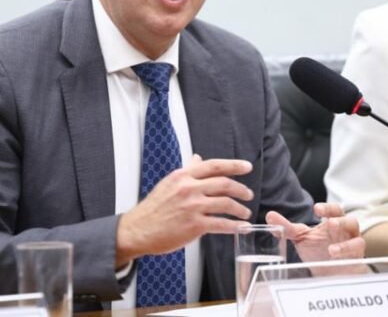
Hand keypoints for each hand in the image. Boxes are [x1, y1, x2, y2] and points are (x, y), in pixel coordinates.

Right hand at [116, 154, 253, 266]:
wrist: (139, 229)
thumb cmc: (154, 207)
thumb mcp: (169, 183)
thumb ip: (186, 170)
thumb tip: (197, 159)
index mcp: (183, 176)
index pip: (214, 166)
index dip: (234, 165)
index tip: (247, 167)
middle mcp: (189, 188)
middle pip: (224, 184)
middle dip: (241, 189)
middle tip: (248, 194)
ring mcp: (192, 207)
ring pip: (225, 203)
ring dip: (240, 209)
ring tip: (245, 212)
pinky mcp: (194, 225)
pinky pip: (220, 224)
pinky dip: (234, 226)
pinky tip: (240, 227)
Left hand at [265, 202, 364, 261]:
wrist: (330, 275)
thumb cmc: (318, 251)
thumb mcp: (301, 238)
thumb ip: (287, 228)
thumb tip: (269, 216)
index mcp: (332, 222)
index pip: (333, 210)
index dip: (327, 208)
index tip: (316, 209)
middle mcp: (345, 231)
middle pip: (349, 220)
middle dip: (340, 219)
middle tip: (329, 222)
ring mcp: (353, 245)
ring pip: (357, 237)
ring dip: (345, 240)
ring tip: (331, 246)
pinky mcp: (357, 260)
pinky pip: (357, 253)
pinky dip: (347, 252)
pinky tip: (335, 255)